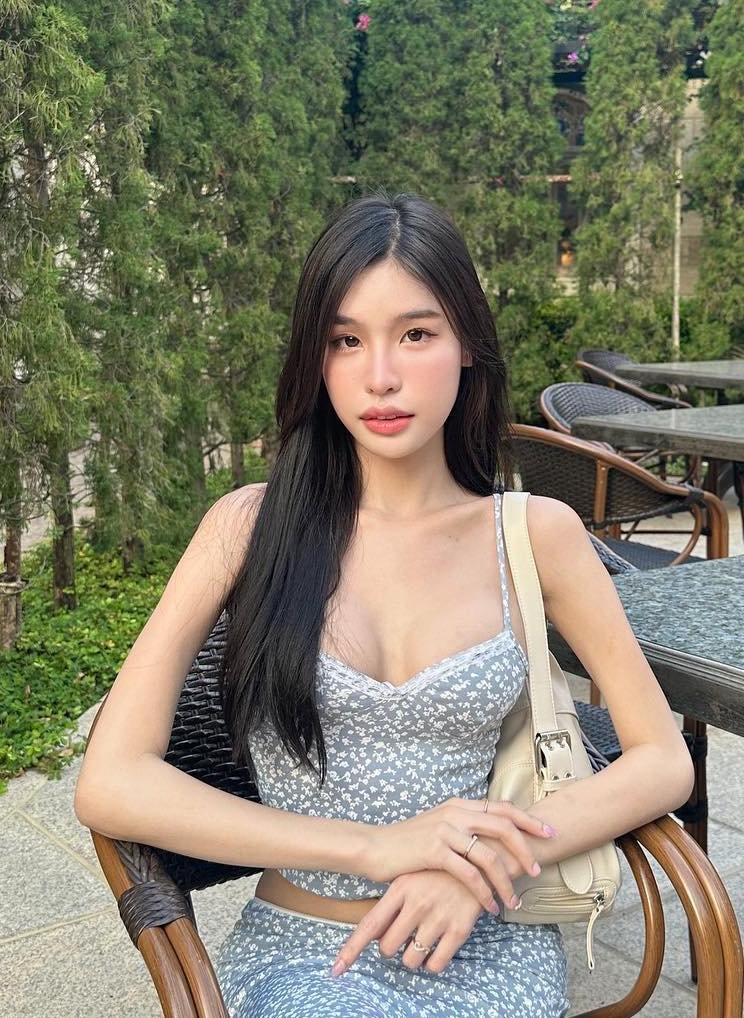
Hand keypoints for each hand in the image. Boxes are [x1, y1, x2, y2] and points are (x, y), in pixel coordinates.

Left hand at [331, 870, 483, 977]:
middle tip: (402, 936)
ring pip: (410, 960)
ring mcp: (439, 916)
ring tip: (420, 939)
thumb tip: (370, 934)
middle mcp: (418, 903)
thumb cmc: (439, 868)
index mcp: (401, 888)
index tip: (336, 969)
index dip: (352, 949)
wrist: (480, 856)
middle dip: (391, 947)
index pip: (369, 924)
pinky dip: (432, 964)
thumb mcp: (411, 876)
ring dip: (411, 957)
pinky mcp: (459, 928)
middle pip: (388, 947)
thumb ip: (390, 904)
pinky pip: (436, 964)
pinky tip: (435, 949)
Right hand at [362, 796, 556, 912]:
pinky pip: (469, 874)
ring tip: (514, 899)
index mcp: (459, 805)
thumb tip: (490, 837)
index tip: (547, 833)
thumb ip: (462, 826)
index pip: (502, 808)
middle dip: (526, 849)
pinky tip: (489, 906)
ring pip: (489, 855)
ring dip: (506, 880)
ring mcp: (445, 830)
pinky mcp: (434, 851)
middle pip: (503, 827)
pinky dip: (484, 892)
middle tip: (538, 870)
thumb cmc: (407, 842)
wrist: (374, 847)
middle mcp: (455, 813)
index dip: (528, 820)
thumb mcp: (438, 826)